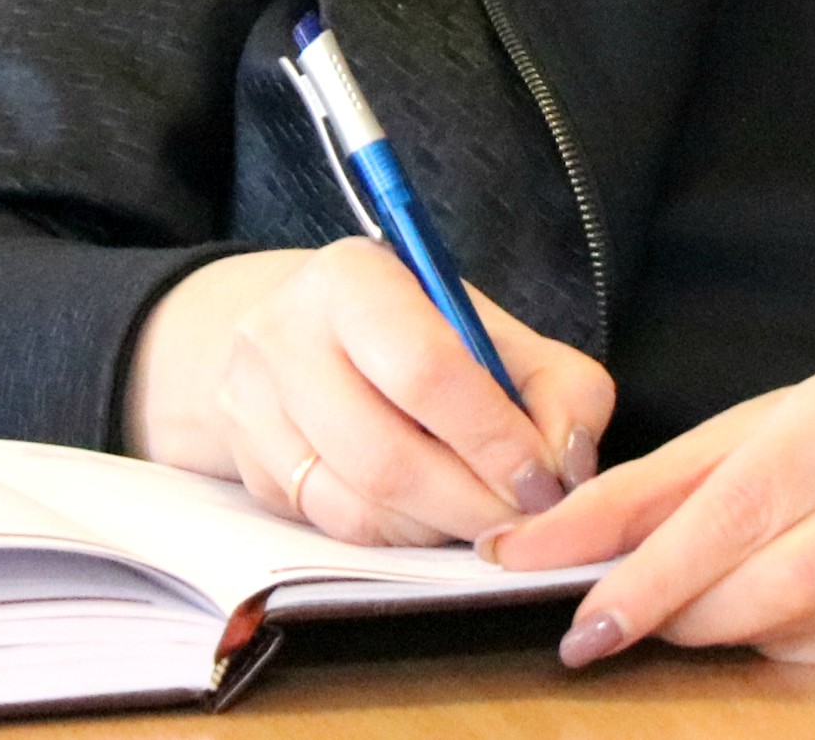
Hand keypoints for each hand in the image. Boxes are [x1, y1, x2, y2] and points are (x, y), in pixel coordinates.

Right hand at [125, 241, 612, 546]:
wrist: (302, 335)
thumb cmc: (415, 331)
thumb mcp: (492, 329)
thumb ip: (558, 386)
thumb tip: (566, 466)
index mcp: (352, 278)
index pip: (426, 370)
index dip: (493, 438)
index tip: (542, 480)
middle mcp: (282, 335)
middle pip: (385, 455)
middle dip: (471, 503)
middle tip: (522, 519)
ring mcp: (251, 407)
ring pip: (357, 506)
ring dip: (438, 529)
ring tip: (480, 516)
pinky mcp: (248, 470)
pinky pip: (334, 529)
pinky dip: (398, 537)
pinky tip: (429, 515)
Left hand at [482, 369, 814, 668]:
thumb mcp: (741, 439)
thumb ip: (648, 491)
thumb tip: (544, 543)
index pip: (722, 503)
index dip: (639, 564)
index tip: (561, 597)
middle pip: (761, 578)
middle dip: (665, 608)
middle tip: (597, 630)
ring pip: (787, 627)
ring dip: (716, 630)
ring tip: (686, 611)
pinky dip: (771, 649)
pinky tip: (762, 623)